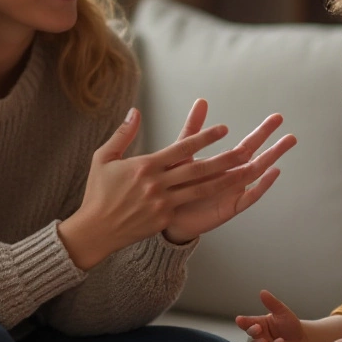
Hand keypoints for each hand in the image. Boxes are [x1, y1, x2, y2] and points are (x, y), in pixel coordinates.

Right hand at [59, 108, 260, 269]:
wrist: (95, 230)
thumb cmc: (98, 192)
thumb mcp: (103, 158)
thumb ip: (123, 134)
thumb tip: (134, 111)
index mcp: (144, 166)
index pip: (180, 148)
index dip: (203, 138)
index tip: (223, 129)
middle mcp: (156, 184)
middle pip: (197, 169)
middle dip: (224, 158)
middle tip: (246, 148)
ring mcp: (162, 203)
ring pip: (201, 189)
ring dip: (226, 180)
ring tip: (246, 171)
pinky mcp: (163, 218)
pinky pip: (189, 205)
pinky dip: (208, 198)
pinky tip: (225, 193)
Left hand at [162, 99, 296, 242]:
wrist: (165, 213)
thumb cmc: (176, 185)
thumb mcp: (183, 152)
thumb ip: (194, 129)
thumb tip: (202, 101)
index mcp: (225, 164)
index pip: (248, 145)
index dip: (262, 132)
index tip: (277, 118)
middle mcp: (233, 177)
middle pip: (257, 158)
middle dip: (274, 146)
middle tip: (291, 134)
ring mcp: (234, 192)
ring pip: (256, 174)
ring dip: (271, 159)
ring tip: (285, 146)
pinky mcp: (230, 208)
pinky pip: (249, 196)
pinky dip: (262, 185)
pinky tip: (273, 172)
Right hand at [235, 290, 307, 341]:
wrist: (304, 340)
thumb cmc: (290, 325)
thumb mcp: (282, 312)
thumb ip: (272, 304)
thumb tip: (262, 292)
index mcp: (260, 325)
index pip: (248, 324)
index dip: (243, 322)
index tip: (239, 320)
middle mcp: (261, 338)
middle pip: (250, 339)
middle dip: (253, 334)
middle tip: (258, 328)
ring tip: (281, 341)